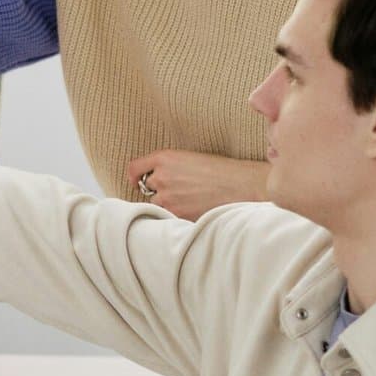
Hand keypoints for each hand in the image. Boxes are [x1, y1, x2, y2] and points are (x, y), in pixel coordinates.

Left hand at [126, 151, 267, 219]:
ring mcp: (167, 197)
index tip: (135, 181)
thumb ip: (169, 167)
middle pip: (147, 187)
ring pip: (157, 204)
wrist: (241, 186)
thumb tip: (154, 179)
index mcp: (165, 158)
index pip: (134, 168)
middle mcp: (161, 177)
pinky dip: (176, 215)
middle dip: (158, 190)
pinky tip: (194, 209)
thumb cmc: (222, 171)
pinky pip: (167, 216)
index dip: (134, 176)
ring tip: (191, 201)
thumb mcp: (191, 158)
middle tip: (180, 191)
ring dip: (168, 204)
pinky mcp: (176, 214)